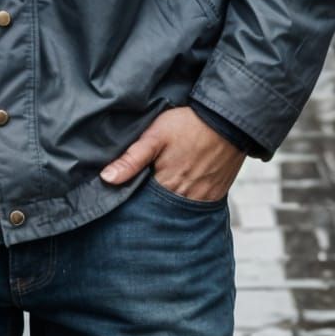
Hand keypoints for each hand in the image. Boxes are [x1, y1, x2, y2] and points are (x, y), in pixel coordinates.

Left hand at [99, 106, 244, 202]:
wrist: (228, 121)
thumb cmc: (188, 124)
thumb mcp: (155, 135)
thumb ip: (131, 158)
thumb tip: (106, 179)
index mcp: (166, 185)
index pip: (142, 206)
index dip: (132, 202)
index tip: (124, 200)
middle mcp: (185, 198)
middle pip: (160, 212)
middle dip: (149, 209)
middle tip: (142, 197)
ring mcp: (202, 199)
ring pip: (178, 213)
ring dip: (168, 208)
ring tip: (159, 197)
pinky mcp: (216, 195)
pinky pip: (197, 209)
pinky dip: (187, 206)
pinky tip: (179, 194)